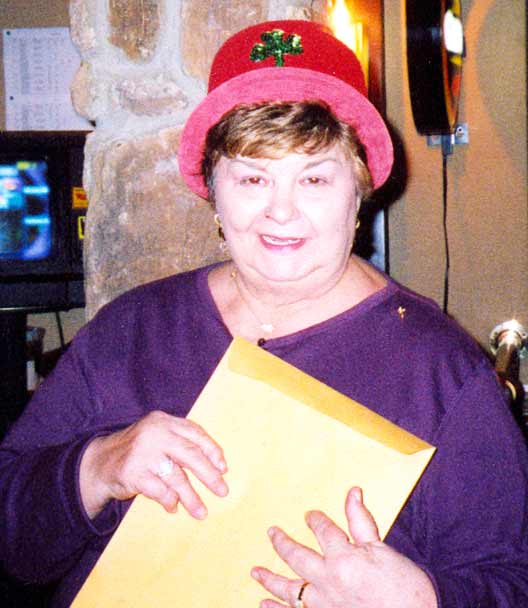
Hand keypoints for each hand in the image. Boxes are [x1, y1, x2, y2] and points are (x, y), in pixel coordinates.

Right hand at [79, 410, 227, 518]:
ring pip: (176, 477)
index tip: (223, 469)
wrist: (99, 463)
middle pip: (190, 454)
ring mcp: (142, 452)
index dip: (212, 451)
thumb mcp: (158, 438)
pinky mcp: (132, 472)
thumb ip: (182, 445)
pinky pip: (159, 491)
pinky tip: (173, 507)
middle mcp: (155, 433)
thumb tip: (217, 467)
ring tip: (201, 512)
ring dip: (191, 497)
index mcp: (164, 421)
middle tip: (222, 491)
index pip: (195, 433)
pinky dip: (169, 501)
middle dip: (209, 475)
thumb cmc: (138, 452)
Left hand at [251, 487, 436, 607]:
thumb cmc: (406, 589)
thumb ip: (362, 522)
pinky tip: (263, 605)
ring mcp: (323, 604)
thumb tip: (352, 492)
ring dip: (270, 580)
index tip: (309, 515)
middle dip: (282, 543)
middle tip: (271, 532)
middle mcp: (328, 580)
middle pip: (296, 557)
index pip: (323, 531)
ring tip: (254, 572)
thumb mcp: (384, 550)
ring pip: (288, 590)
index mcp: (344, 557)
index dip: (315, 520)